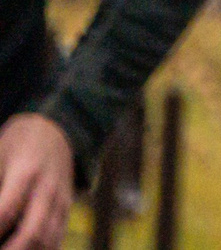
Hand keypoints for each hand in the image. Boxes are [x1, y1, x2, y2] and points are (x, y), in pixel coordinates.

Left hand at [0, 115, 73, 249]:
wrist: (55, 130)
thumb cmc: (16, 145)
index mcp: (26, 172)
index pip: (6, 211)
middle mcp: (48, 188)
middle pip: (32, 231)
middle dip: (11, 249)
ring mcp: (61, 199)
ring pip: (47, 239)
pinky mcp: (67, 208)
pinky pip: (57, 237)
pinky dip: (43, 249)